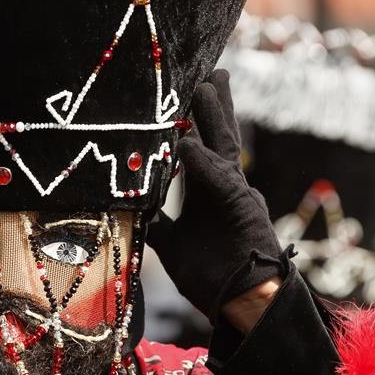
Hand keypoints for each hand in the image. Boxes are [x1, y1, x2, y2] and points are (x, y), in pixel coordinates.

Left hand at [146, 70, 283, 329]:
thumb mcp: (171, 244)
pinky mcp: (241, 209)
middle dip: (211, 104)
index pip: (199, 147)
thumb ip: (156, 222)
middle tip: (207, 71)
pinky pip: (220, 181)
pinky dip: (203, 164)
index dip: (193, 122)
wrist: (240, 302)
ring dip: (212, 117)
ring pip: (223, 147)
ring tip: (203, 85)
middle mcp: (223, 187)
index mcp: (207, 192)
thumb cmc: (212, 274)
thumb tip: (133, 210)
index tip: (183, 95)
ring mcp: (235, 195)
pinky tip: (189, 146)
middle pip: (217, 136)